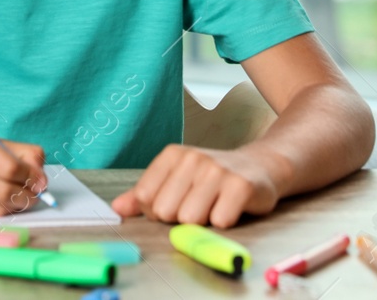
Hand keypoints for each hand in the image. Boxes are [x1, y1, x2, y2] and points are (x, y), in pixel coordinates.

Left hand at [111, 144, 283, 227]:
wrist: (260, 166)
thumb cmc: (212, 178)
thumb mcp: (176, 179)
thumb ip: (144, 195)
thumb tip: (117, 209)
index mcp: (172, 155)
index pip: (145, 199)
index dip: (158, 211)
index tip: (176, 202)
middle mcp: (193, 158)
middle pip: (165, 212)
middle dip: (180, 218)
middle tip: (199, 204)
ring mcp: (218, 171)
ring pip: (190, 220)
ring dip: (203, 221)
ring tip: (215, 205)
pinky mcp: (241, 186)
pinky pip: (219, 222)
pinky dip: (225, 223)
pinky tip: (231, 208)